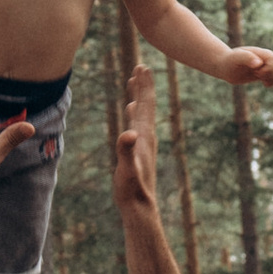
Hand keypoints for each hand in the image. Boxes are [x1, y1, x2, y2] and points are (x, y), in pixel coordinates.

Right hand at [113, 62, 160, 221]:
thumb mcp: (127, 169)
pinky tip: (132, 111)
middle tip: (141, 66)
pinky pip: (137, 124)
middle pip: (146, 105)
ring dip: (139, 96)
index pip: (145, 105)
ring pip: (142, 113)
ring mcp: (143, 143)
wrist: (140, 206)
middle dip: (143, 86)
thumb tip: (128, 134)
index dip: (144, 86)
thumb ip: (126, 151)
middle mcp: (146, 136)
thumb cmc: (132, 189)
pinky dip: (135, 113)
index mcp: (144, 136)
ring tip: (136, 83)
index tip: (142, 67)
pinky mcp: (139, 150)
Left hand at [222, 42, 272, 87]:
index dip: (268, 68)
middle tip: (257, 75)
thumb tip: (259, 63)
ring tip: (262, 81)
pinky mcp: (264, 73)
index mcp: (260, 52)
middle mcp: (265, 58)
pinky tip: (264, 84)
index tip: (256, 71)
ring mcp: (265, 65)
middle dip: (270, 74)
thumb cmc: (230, 60)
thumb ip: (247, 58)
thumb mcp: (236, 58)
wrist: (225, 66)